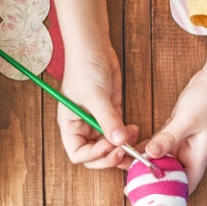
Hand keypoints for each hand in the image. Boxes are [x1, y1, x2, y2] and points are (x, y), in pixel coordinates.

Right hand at [58, 44, 137, 168]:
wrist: (93, 48)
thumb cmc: (84, 69)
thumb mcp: (96, 96)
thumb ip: (107, 120)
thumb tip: (119, 141)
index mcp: (70, 126)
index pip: (78, 154)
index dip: (94, 155)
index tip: (110, 145)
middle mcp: (82, 128)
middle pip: (95, 156)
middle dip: (110, 157)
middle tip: (125, 151)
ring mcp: (97, 123)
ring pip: (109, 147)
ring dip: (122, 150)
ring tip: (134, 144)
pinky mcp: (111, 115)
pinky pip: (119, 134)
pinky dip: (127, 137)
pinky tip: (135, 131)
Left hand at [144, 18, 206, 192]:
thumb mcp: (187, 119)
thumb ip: (168, 137)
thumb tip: (150, 154)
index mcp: (198, 156)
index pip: (185, 186)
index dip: (169, 197)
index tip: (150, 201)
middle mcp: (190, 153)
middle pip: (170, 177)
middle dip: (152, 184)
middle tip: (131, 188)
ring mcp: (183, 142)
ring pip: (162, 162)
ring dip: (147, 166)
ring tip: (127, 173)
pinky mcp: (175, 132)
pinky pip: (159, 146)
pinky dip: (147, 150)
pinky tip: (131, 151)